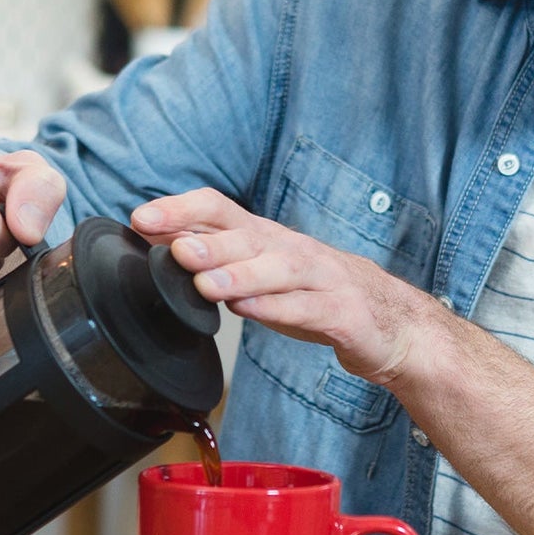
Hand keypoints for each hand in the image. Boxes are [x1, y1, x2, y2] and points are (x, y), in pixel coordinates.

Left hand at [131, 188, 433, 386]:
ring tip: (206, 284)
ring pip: (279, 270)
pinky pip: (308, 310)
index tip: (140, 219)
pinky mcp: (344, 314)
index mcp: (267, 239)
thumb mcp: (263, 274)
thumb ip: (220, 259)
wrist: (392, 324)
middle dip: (208, 241)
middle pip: (248, 237)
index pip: (220, 210)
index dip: (180, 210)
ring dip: (241, 274)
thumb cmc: (318, 296)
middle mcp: (293, 251)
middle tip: (172, 247)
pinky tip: (251, 311)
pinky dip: (279, 309)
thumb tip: (162, 243)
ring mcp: (322, 280)